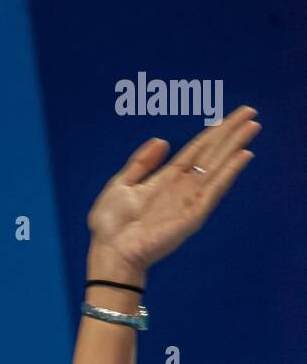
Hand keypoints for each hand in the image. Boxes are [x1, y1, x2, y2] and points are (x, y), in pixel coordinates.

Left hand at [85, 104, 260, 282]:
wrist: (110, 253)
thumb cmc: (110, 227)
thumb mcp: (121, 184)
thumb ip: (141, 163)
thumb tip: (161, 140)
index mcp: (167, 180)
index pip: (197, 150)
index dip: (214, 132)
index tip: (233, 117)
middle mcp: (182, 188)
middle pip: (212, 153)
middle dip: (231, 132)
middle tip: (251, 111)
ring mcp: (189, 201)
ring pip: (218, 166)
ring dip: (235, 145)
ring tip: (253, 125)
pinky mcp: (193, 216)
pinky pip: (215, 189)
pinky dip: (229, 172)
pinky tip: (243, 155)